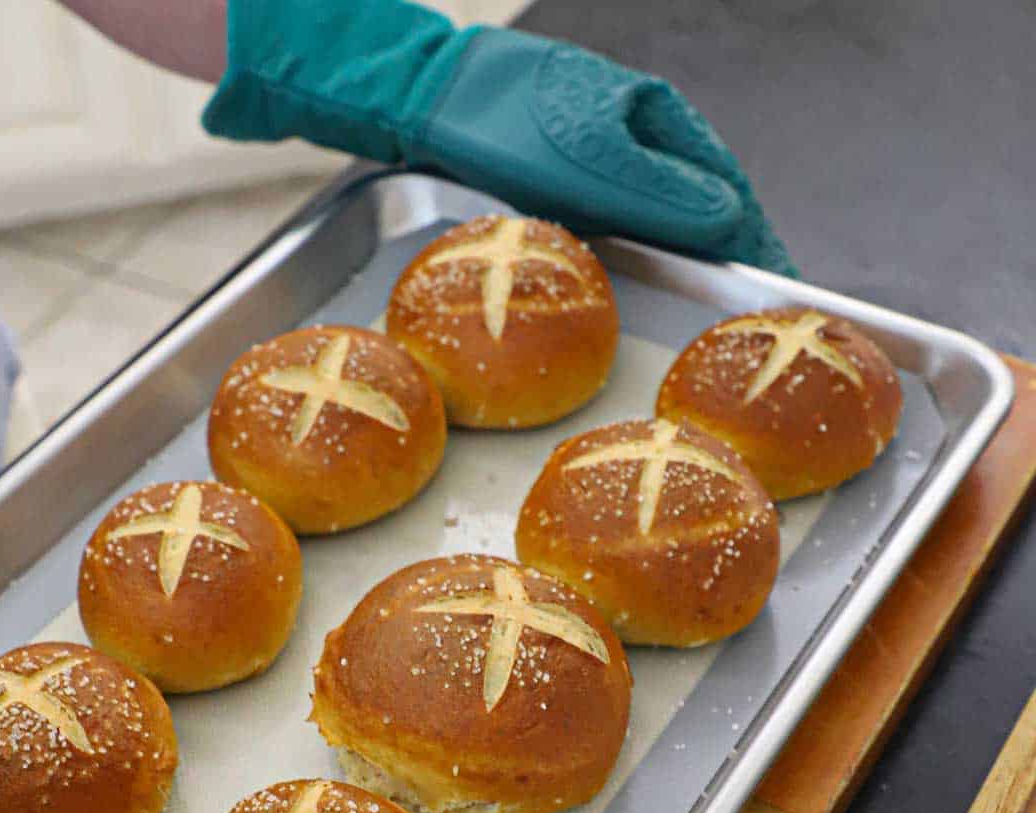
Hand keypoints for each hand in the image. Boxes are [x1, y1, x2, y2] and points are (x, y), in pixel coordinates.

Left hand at [201, 0, 793, 272]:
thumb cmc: (505, 122)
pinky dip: (647, 256)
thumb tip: (728, 225)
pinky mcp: (572, 183)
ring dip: (694, 262)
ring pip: (666, 220)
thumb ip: (661, 194)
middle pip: (705, 210)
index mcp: (661, 122)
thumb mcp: (591, 161)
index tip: (785, 290)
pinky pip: (626, 226)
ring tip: (718, 308)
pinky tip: (650, 283)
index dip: (757, 248)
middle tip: (763, 311)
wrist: (429, 100)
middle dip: (734, 260)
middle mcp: (642, 140)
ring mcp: (608, 162)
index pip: (729, 196)